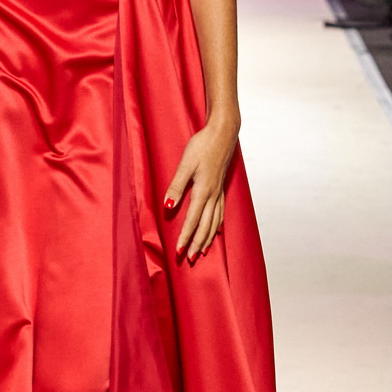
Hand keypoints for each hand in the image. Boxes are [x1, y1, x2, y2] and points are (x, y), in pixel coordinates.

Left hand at [163, 120, 238, 260]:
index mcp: (203, 191)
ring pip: (214, 222)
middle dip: (197, 243)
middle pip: (205, 226)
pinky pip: (220, 212)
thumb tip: (168, 207)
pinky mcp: (221, 187)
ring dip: (207, 238)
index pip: (192, 220)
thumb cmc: (202, 146)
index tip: (179, 251)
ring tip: (202, 251)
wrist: (223, 133)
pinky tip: (217, 230)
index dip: (185, 237)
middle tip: (189, 258)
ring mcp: (219, 192)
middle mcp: (213, 195)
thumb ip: (176, 186)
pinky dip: (217, 225)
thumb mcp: (185, 165)